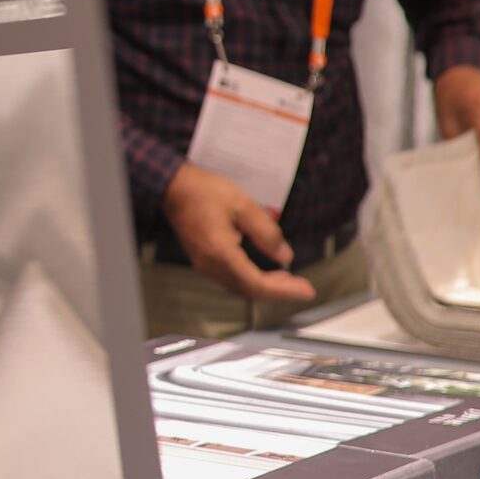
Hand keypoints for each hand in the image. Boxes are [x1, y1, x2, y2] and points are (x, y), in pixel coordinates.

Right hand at [161, 161, 317, 307]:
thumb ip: (267, 233)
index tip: (307, 290)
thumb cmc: (204, 192)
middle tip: (301, 286)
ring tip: (286, 279)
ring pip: (239, 286)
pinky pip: (230, 278)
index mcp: (221, 254)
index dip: (284, 291)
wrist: (172, 187)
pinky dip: (250, 279)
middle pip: (248, 291)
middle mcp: (210, 265)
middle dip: (278, 291)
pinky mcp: (202, 259)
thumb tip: (285, 256)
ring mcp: (204, 264)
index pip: (257, 284)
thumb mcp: (243, 206)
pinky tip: (262, 271)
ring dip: (264, 286)